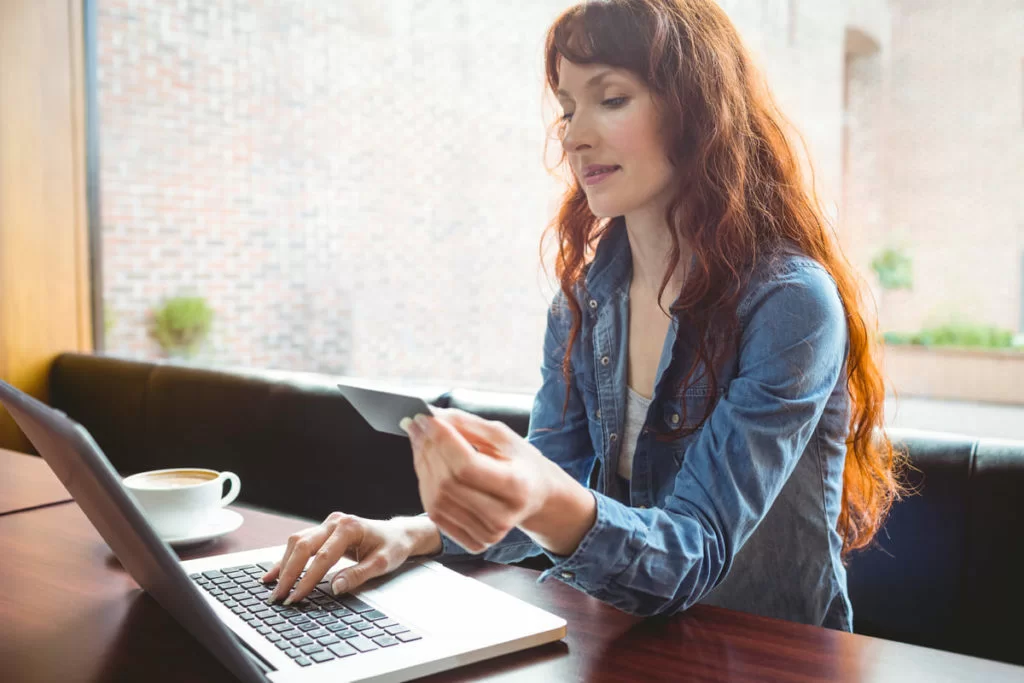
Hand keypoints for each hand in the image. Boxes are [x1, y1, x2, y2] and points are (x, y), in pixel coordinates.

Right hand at [261, 513, 438, 603]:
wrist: (398, 534)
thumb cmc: (392, 547)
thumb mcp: (382, 564)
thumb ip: (358, 575)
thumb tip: (335, 588)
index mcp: (350, 527)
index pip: (323, 556)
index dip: (308, 579)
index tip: (296, 597)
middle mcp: (335, 522)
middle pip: (303, 546)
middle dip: (289, 573)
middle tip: (278, 596)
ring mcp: (327, 524)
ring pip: (297, 542)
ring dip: (284, 566)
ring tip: (274, 588)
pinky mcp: (322, 530)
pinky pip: (300, 543)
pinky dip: (286, 559)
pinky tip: (274, 573)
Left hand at [402, 408, 565, 553]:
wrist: (536, 496)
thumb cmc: (520, 462)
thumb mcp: (503, 436)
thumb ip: (467, 424)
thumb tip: (432, 417)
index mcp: (517, 486)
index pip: (467, 465)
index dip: (443, 440)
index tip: (427, 418)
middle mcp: (503, 516)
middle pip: (448, 482)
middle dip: (428, 449)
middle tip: (417, 425)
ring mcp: (488, 533)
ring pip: (436, 500)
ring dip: (422, 466)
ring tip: (421, 442)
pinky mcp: (475, 542)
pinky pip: (435, 514)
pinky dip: (425, 487)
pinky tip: (427, 466)